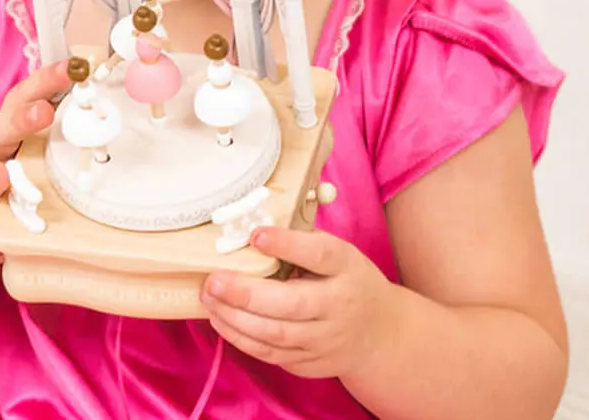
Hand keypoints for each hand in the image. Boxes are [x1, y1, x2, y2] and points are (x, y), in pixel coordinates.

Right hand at [0, 60, 70, 264]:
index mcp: (8, 128)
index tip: (72, 66)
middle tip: (43, 111)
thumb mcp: (24, 141)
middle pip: (2, 131)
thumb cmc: (3, 170)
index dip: (46, 80)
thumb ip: (51, 120)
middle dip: (21, 120)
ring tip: (1, 175)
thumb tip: (100, 94)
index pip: (24, 97)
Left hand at [200, 227, 398, 379]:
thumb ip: (303, 241)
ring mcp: (325, 339)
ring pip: (276, 335)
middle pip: (291, 304)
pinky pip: (272, 354)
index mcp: (345, 267)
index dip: (286, 244)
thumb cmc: (347, 280)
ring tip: (209, 298)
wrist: (379, 332)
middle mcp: (338, 306)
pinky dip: (242, 339)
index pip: (318, 255)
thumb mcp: (337, 252)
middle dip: (246, 293)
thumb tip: (251, 226)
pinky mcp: (311, 362)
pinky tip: (221, 320)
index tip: (255, 234)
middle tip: (214, 280)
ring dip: (236, 318)